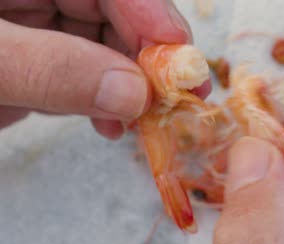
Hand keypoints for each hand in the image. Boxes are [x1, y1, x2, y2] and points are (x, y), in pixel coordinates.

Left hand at [0, 0, 209, 138]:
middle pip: (115, 16)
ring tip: (146, 117)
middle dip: (147, 57)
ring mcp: (37, 31)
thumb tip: (134, 93)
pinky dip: (104, 103)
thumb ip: (52, 69)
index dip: (151, 13)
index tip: (181, 56)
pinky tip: (112, 124)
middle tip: (177, 95)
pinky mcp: (39, 64)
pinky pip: (84, 77)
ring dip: (130, 87)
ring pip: (104, 49)